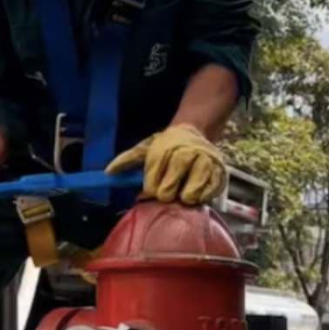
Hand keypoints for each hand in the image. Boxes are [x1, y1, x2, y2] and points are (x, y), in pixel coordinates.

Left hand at [105, 123, 225, 204]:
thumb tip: (109, 172)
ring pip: (191, 194)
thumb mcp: (145, 148)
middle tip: (166, 193)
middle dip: (165, 194)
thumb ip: (127, 160)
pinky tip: (196, 192)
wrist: (194, 132)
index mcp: (165, 150)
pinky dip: (202, 197)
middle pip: (170, 188)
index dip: (150, 188)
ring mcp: (205, 165)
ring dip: (184, 197)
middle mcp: (186, 155)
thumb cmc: (166, 145)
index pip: (153, 179)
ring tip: (181, 193)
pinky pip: (210, 194)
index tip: (150, 189)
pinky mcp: (220, 174)